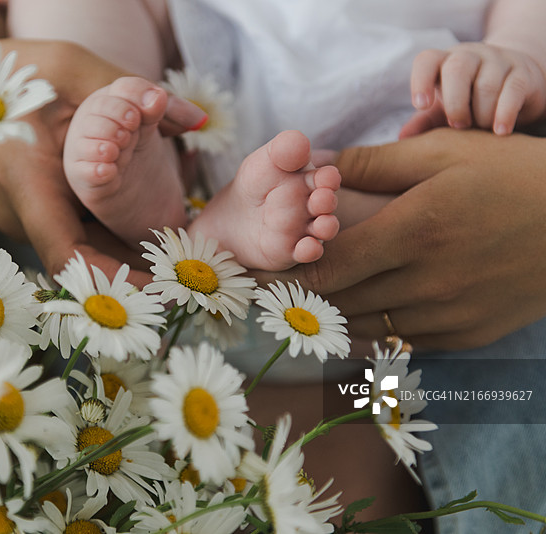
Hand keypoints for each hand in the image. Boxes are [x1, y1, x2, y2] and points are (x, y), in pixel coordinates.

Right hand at [0, 39, 203, 286]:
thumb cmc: (4, 73)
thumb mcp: (70, 67)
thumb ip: (132, 90)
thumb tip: (196, 120)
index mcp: (27, 185)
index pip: (68, 257)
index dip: (112, 284)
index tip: (159, 290)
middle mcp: (22, 214)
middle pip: (83, 262)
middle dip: (132, 276)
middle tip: (187, 276)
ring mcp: (23, 217)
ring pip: (79, 250)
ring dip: (123, 256)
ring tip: (175, 257)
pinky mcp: (29, 211)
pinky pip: (70, 233)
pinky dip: (106, 237)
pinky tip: (144, 232)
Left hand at [263, 128, 545, 349]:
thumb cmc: (511, 176)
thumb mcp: (444, 152)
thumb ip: (375, 163)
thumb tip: (318, 167)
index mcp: (414, 231)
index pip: (327, 266)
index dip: (288, 272)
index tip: (263, 270)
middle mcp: (427, 281)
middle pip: (339, 302)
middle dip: (302, 295)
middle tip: (273, 289)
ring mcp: (448, 315)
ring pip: (364, 326)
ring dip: (333, 314)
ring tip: (308, 301)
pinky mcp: (465, 335)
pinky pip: (401, 339)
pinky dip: (374, 326)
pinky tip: (362, 309)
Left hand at [401, 42, 545, 136]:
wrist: (513, 84)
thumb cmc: (468, 99)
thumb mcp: (443, 110)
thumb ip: (423, 122)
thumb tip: (402, 139)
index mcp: (443, 62)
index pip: (427, 60)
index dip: (420, 81)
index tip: (421, 105)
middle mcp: (469, 55)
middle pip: (457, 70)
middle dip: (455, 104)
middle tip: (458, 126)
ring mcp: (498, 61)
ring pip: (486, 85)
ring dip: (480, 114)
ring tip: (480, 129)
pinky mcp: (523, 73)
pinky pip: (513, 91)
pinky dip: (504, 114)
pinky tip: (500, 131)